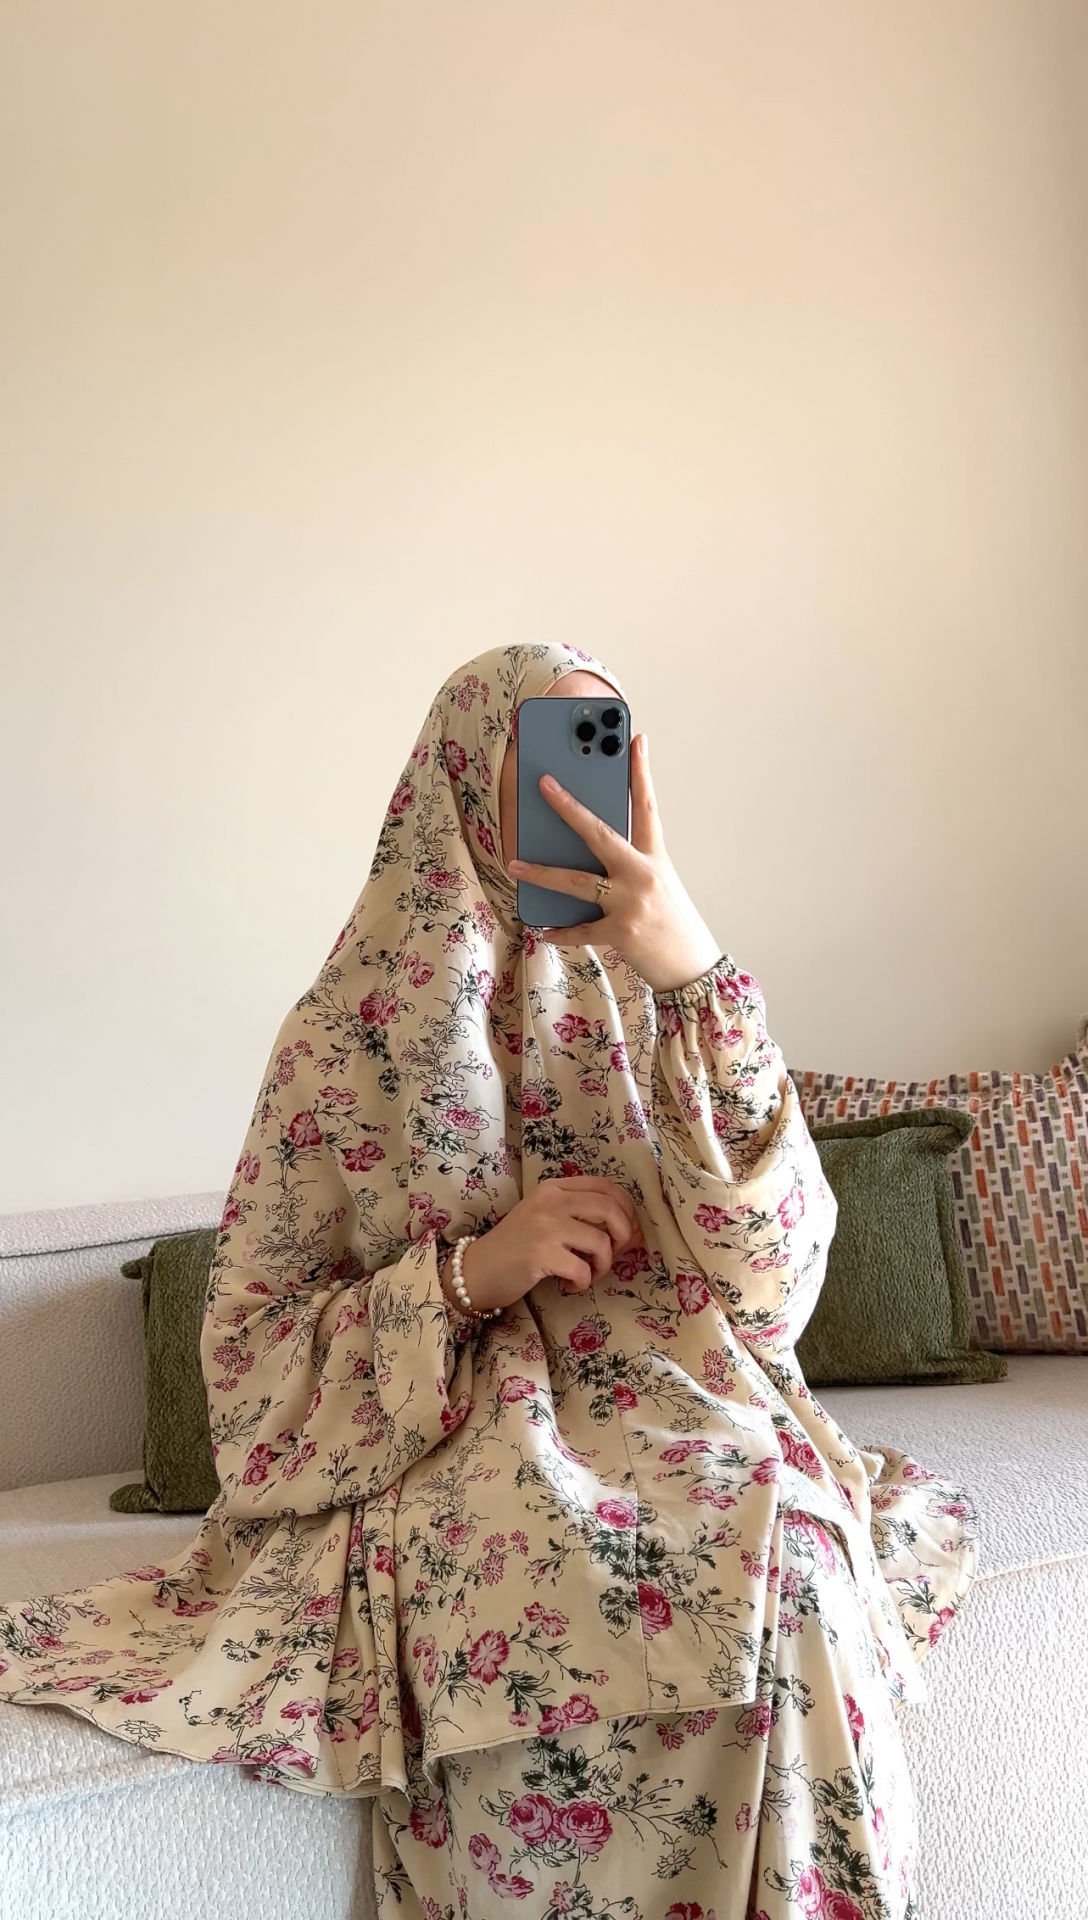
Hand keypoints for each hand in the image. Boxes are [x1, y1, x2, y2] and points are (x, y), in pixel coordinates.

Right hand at [439, 1175, 644, 1317]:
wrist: (476, 1270)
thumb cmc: (515, 1247)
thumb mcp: (546, 1219)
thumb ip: (581, 1217)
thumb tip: (632, 1231)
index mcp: (553, 1187)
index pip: (605, 1186)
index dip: (626, 1209)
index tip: (628, 1230)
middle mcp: (550, 1201)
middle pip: (610, 1209)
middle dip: (624, 1235)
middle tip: (615, 1254)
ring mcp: (545, 1226)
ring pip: (601, 1242)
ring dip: (603, 1265)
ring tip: (589, 1274)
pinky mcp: (541, 1254)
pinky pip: (583, 1269)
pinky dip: (584, 1282)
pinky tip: (570, 1285)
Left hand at [507, 733, 722, 994]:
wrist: (692, 967)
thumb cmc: (672, 922)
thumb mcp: (658, 884)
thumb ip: (629, 864)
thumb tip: (586, 849)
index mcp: (655, 858)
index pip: (647, 806)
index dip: (642, 771)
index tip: (635, 739)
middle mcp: (643, 875)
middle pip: (600, 833)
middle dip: (569, 808)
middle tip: (544, 784)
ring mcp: (631, 903)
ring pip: (577, 881)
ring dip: (542, 872)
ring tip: (515, 863)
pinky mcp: (620, 932)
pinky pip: (580, 930)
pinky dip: (560, 932)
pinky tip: (543, 929)